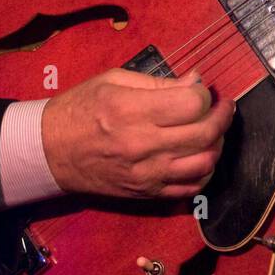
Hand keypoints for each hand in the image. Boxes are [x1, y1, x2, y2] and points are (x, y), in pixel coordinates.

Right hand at [40, 67, 235, 199]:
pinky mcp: (147, 193)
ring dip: (219, 145)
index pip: (192, 103)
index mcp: (132, 110)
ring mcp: (147, 174)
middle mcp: (143, 144)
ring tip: (215, 131)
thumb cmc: (80, 109)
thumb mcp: (113, 81)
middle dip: (223, 116)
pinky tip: (201, 155)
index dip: (205, 94)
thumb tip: (196, 81)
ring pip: (205, 163)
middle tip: (224, 107)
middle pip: (205, 133)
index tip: (201, 90)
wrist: (50, 152)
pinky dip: (205, 171)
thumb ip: (159, 83)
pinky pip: (191, 188)